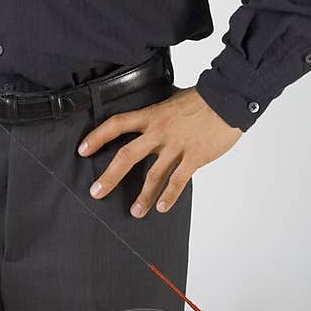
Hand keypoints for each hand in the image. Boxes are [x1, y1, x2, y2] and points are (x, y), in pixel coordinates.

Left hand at [76, 85, 241, 216]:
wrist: (228, 99)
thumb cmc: (202, 99)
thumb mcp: (172, 102)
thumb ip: (159, 116)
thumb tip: (149, 125)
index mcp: (152, 116)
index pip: (117, 124)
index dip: (97, 136)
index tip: (83, 149)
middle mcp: (159, 131)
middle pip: (127, 155)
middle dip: (110, 176)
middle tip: (96, 192)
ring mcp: (176, 146)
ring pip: (153, 175)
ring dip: (142, 196)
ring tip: (135, 212)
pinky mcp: (194, 157)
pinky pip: (178, 180)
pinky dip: (169, 196)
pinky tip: (162, 208)